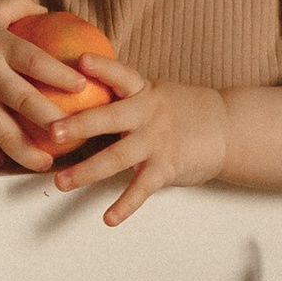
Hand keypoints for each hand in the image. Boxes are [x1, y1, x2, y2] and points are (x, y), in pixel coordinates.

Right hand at [0, 2, 98, 169]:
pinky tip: (14, 166)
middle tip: (75, 135)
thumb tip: (50, 9)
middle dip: (52, 121)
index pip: (34, 60)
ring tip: (47, 163)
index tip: (82, 86)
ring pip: (4, 133)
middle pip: (24, 101)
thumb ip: (19, 6)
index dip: (59, 74)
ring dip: (28, 152)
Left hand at [48, 68, 230, 222]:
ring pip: (118, 157)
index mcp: (143, 91)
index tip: (79, 62)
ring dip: (87, 171)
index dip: (101, 67)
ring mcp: (158, 141)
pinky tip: (108, 219)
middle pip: (110, 118)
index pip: (121, 75)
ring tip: (61, 182)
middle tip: (53, 130)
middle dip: (80, 124)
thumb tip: (79, 84)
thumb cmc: (182, 110)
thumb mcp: (154, 92)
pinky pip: (142, 188)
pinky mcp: (167, 167)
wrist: (228, 129)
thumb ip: (123, 93)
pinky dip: (125, 206)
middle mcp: (148, 114)